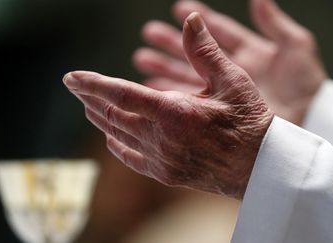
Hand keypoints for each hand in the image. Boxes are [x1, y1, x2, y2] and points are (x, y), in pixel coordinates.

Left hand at [63, 13, 272, 198]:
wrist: (261, 167)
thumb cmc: (251, 122)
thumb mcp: (232, 81)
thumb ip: (205, 50)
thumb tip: (190, 19)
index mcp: (176, 112)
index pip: (121, 94)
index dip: (93, 83)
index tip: (71, 77)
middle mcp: (163, 139)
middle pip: (113, 115)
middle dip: (92, 99)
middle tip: (78, 87)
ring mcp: (163, 160)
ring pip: (118, 136)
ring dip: (101, 118)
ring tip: (89, 106)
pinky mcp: (167, 173)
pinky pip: (131, 158)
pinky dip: (116, 144)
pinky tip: (111, 137)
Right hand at [134, 0, 326, 124]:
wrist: (312, 123)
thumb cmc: (308, 86)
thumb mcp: (296, 49)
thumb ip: (275, 23)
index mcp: (251, 52)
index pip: (220, 32)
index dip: (199, 19)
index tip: (177, 9)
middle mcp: (236, 72)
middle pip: (197, 54)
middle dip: (172, 44)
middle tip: (147, 34)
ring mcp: (228, 94)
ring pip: (190, 77)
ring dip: (166, 69)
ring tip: (141, 60)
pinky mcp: (223, 115)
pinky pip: (192, 104)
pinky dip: (173, 97)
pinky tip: (155, 90)